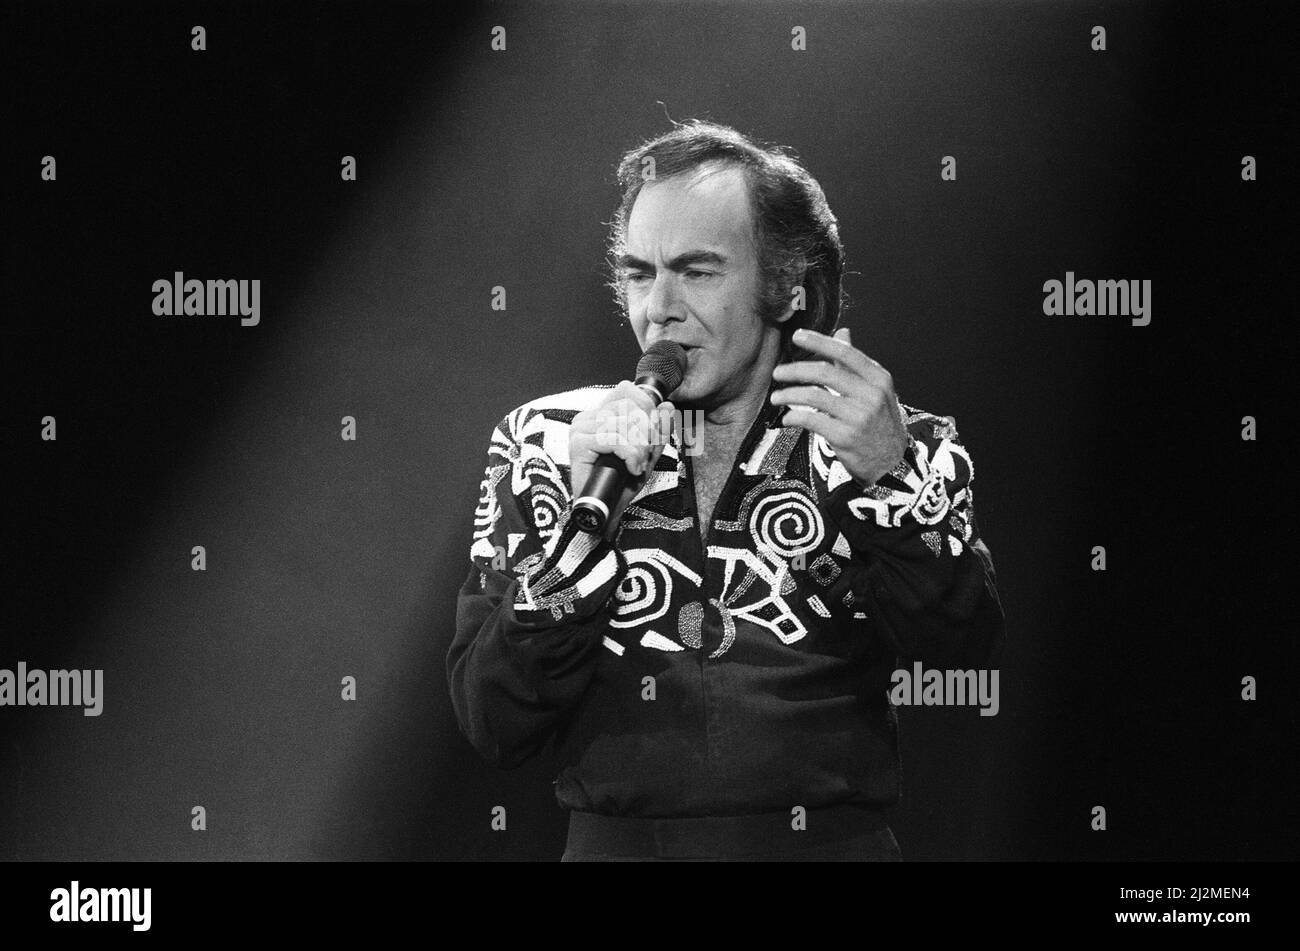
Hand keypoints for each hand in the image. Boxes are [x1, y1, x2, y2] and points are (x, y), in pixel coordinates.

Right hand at [569, 381, 676, 526]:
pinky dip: (630, 455)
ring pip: (623, 423)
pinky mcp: (578, 443)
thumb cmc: (623, 482)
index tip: (650, 433)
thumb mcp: (649, 451)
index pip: (626, 390)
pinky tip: (629, 468)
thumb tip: (667, 406)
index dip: (646, 407)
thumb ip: (660, 428)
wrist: (608, 510)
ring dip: (639, 448)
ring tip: (635, 464)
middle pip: (628, 406)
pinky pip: (616, 439)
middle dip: (645, 433)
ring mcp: (580, 429)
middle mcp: (588, 417)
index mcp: (601, 413)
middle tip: (643, 455)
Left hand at [770, 327, 907, 486]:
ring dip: (789, 395)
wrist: (891, 462)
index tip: (797, 336)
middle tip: (778, 372)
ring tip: (776, 398)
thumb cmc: (879, 422)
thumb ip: (855, 363)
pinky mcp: (845, 437)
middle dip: (795, 370)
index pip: (845, 353)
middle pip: (825, 373)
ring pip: (814, 396)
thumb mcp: (875, 390)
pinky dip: (794, 417)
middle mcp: (871, 395)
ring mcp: (858, 416)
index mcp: (878, 378)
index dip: (819, 341)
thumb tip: (843, 332)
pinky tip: (788, 418)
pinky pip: (811, 420)